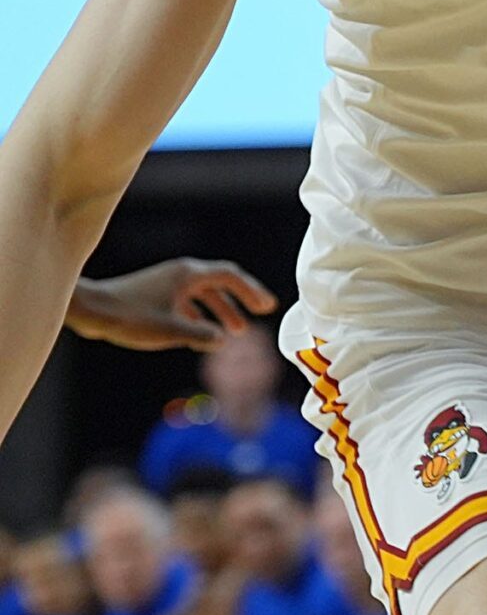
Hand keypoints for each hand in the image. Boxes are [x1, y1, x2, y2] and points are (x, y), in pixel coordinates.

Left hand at [66, 258, 275, 350]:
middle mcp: (181, 274)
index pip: (231, 277)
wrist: (91, 310)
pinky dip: (200, 315)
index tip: (267, 307)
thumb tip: (222, 340)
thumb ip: (202, 335)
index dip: (252, 291)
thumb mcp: (171, 331)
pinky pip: (187, 301)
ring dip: (220, 311)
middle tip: (257, 316)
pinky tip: (200, 333)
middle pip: (220, 283)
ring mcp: (167, 283)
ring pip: (203, 294)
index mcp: (189, 275)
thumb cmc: (130, 317)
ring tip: (232, 332)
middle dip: (240, 301)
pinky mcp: (155, 293)